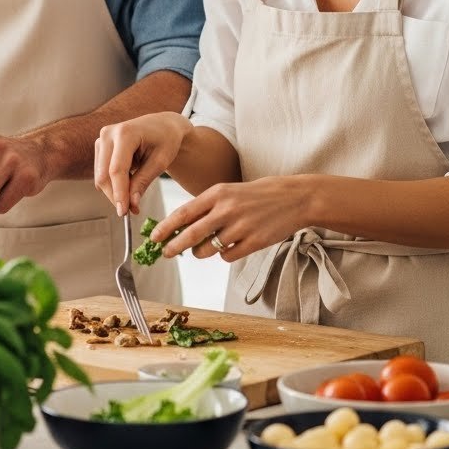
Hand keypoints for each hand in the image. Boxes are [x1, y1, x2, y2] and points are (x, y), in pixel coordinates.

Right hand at [94, 112, 191, 216]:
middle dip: (116, 196)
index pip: (117, 170)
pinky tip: (129, 182)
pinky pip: (102, 173)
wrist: (163, 126)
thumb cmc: (166, 140)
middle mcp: (109, 133)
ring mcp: (102, 139)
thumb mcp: (160, 162)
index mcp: (126, 132)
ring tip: (135, 195)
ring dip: (114, 191)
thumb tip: (132, 205)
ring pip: (100, 177)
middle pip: (104, 175)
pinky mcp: (100, 146)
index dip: (119, 193)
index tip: (123, 213)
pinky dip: (113, 184)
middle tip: (131, 211)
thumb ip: (143, 181)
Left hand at [150, 178, 311, 262]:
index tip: (154, 237)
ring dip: (201, 252)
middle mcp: (227, 209)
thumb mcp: (230, 191)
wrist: (294, 198)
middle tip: (166, 254)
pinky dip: (225, 254)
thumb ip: (208, 207)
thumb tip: (182, 227)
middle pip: (191, 235)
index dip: (166, 227)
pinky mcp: (253, 242)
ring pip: (208, 249)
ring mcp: (241, 227)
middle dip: (174, 247)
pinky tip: (233, 245)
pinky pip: (227, 256)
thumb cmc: (257, 194)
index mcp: (218, 193)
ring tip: (205, 247)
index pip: (184, 213)